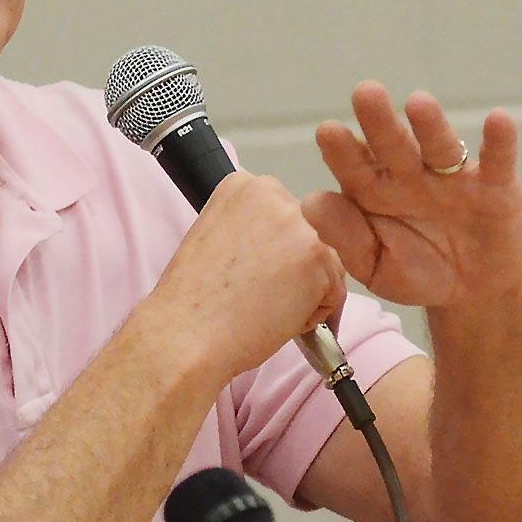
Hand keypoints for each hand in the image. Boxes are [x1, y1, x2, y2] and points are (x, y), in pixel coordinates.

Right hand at [150, 172, 347, 382]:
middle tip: (259, 292)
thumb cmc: (193, 300)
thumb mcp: (213, 237)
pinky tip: (277, 317)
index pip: (284, 215)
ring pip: (327, 263)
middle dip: (293, 267)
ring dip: (305, 291)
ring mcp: (299, 224)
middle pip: (310, 234)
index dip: (271, 251)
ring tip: (265, 307)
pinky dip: (314, 314)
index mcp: (243, 185)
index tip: (249, 269)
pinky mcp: (318, 258)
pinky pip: (335, 292)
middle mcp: (273, 194)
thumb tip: (279, 244)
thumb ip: (249, 227)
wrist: (186, 336)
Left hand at [302, 82, 521, 308]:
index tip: (327, 132)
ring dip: (431, 124)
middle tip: (365, 92)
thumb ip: (344, 237)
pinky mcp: (494, 186)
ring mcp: (452, 177)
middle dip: (379, 120)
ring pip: (439, 145)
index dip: (341, 150)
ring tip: (418, 103)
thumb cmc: (417, 273)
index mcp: (374, 192)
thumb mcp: (374, 265)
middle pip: (391, 144)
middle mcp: (410, 175)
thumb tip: (310, 202)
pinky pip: (497, 161)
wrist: (473, 293)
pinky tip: (498, 119)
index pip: (353, 167)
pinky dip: (499, 141)